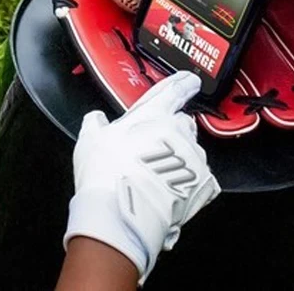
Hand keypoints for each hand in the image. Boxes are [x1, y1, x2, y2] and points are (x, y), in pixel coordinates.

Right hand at [64, 72, 220, 282]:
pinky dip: (187, 180)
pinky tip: (168, 188)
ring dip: (179, 155)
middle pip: (182, 122)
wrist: (122, 213)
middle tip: (151, 146)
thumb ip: (95, 123)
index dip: (182, 83)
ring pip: (191, 149)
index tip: (190, 80)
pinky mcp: (203, 184)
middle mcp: (178, 132)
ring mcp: (193, 158)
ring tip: (156, 173)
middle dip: (171, 130)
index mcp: (152, 115)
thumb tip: (96, 119)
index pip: (173, 91)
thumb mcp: (89, 139)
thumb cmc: (105, 173)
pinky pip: (199, 175)